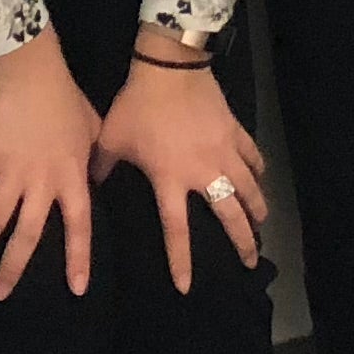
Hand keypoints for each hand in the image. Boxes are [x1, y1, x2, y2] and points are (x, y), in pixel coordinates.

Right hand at [0, 32, 97, 297]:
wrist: (32, 73)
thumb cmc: (66, 97)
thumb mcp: (93, 128)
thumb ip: (94, 156)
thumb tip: (98, 174)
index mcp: (72, 177)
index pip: (79, 226)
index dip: (79, 258)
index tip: (77, 289)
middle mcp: (42, 183)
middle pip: (28, 236)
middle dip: (13, 269)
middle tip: (0, 295)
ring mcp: (13, 173)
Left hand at [96, 40, 266, 292]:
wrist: (169, 66)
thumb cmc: (137, 104)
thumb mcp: (112, 138)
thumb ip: (102, 167)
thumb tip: (91, 186)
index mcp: (171, 179)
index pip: (177, 230)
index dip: (181, 261)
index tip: (186, 287)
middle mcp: (203, 172)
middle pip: (230, 215)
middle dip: (243, 241)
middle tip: (252, 261)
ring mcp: (223, 151)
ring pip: (249, 188)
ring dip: (256, 208)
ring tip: (261, 223)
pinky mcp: (234, 130)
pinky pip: (252, 155)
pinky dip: (258, 169)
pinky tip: (260, 177)